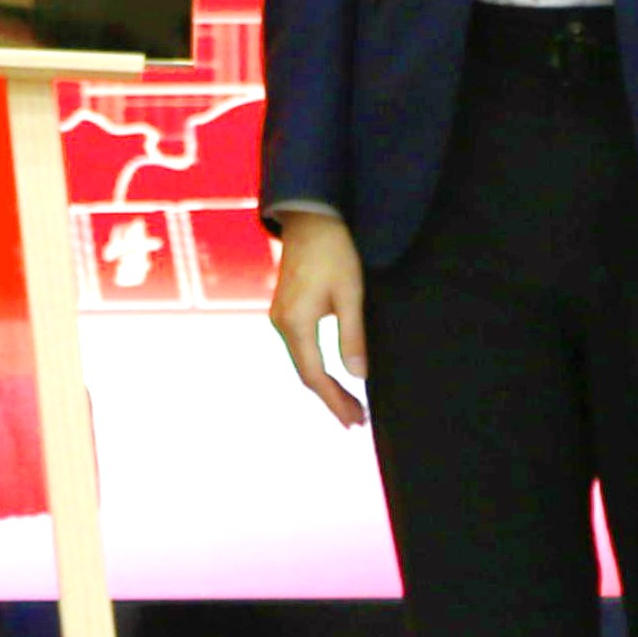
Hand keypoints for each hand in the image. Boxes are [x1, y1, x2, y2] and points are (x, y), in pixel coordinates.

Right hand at [267, 210, 369, 429]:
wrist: (310, 216)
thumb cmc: (334, 251)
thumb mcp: (350, 293)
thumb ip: (353, 336)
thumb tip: (358, 376)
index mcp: (296, 323)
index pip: (316, 376)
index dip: (335, 401)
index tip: (356, 420)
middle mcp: (281, 323)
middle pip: (306, 374)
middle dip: (331, 398)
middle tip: (357, 420)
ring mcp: (279, 316)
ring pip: (301, 362)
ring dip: (324, 384)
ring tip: (349, 403)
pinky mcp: (284, 308)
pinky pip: (299, 348)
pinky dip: (316, 366)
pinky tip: (332, 373)